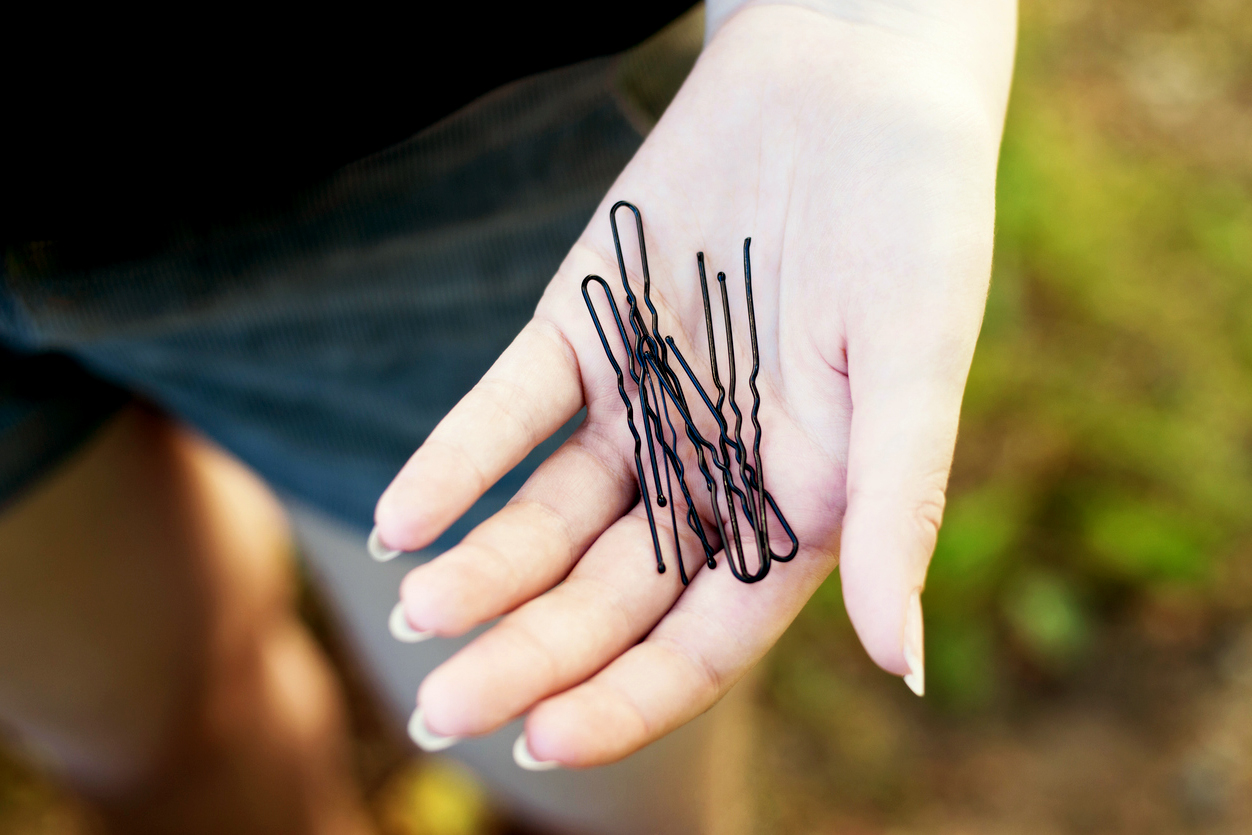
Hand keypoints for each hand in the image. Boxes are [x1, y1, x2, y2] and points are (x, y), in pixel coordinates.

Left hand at [375, 0, 1015, 765]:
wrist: (844, 77)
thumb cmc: (911, 220)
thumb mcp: (913, 364)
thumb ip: (897, 507)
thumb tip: (910, 668)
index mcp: (797, 504)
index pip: (700, 635)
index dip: (624, 692)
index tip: (542, 737)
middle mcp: (709, 470)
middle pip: (606, 594)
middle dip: (528, 656)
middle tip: (442, 712)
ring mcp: (638, 404)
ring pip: (547, 517)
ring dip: (481, 571)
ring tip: (414, 618)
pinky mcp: (580, 331)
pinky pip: (507, 411)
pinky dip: (456, 462)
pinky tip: (399, 518)